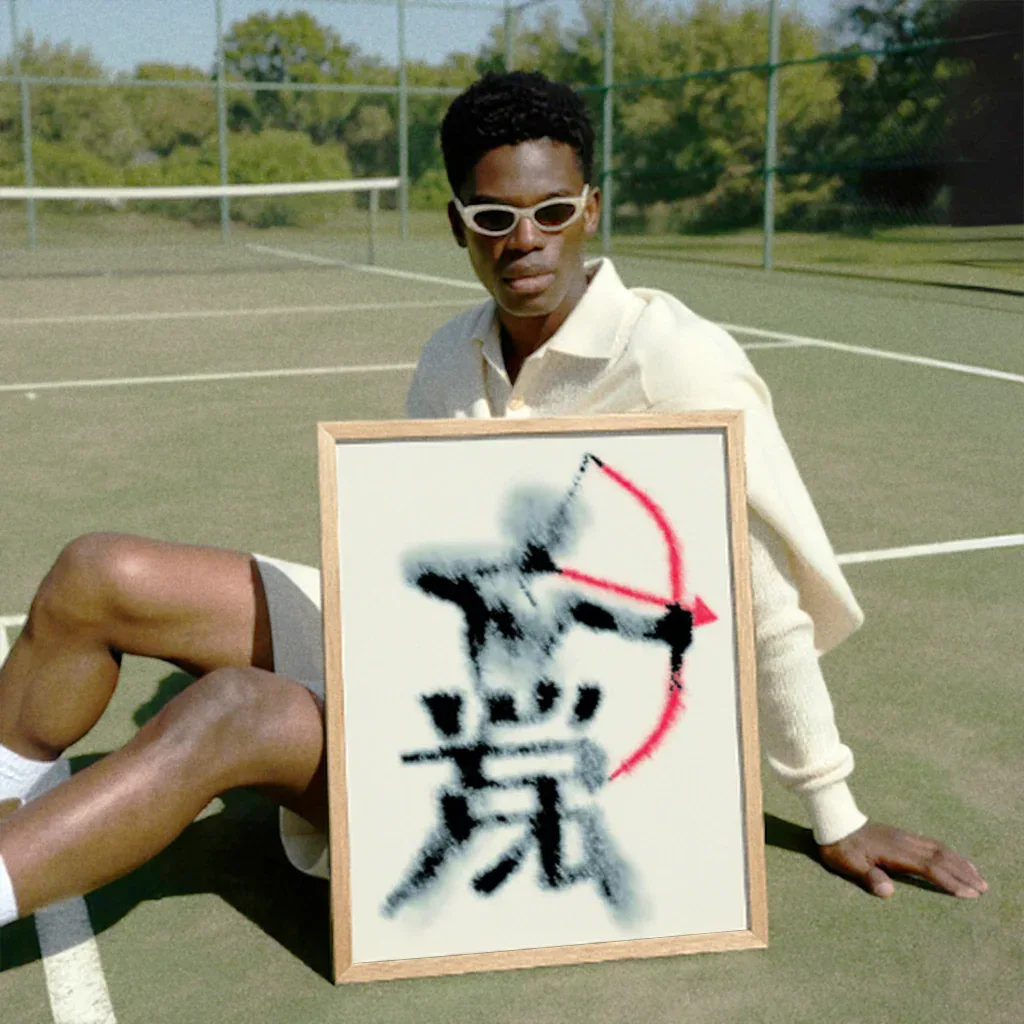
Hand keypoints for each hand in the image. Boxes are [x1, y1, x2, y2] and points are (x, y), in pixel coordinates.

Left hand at [818, 822, 987, 898]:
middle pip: (941, 857)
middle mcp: (904, 842)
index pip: (930, 868)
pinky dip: (948, 852)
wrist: (833, 823)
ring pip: (939, 848)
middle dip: (964, 872)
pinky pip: (931, 843)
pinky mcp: (901, 835)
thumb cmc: (840, 848)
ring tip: (976, 875)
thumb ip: (869, 877)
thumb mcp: (849, 865)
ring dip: (959, 861)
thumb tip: (888, 892)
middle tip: (984, 888)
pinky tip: (953, 858)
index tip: (969, 894)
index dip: (950, 881)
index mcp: (895, 852)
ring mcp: (904, 836)